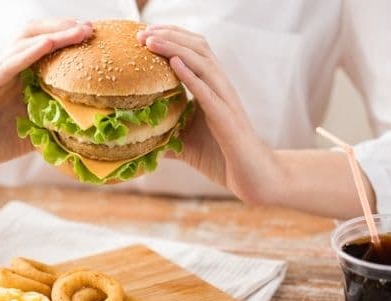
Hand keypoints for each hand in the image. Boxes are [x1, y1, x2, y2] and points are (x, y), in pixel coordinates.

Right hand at [0, 19, 92, 170]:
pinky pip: (6, 66)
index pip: (45, 47)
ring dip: (52, 35)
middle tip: (90, 28)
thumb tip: (90, 126)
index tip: (94, 36)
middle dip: (63, 28)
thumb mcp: (36, 131)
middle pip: (34, 35)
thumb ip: (57, 123)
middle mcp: (6, 69)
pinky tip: (47, 45)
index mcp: (19, 76)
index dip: (68, 38)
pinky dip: (28, 54)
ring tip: (76, 31)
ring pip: (22, 44)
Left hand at [137, 25, 283, 203]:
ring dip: (175, 48)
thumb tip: (137, 142)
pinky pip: (207, 92)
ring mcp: (225, 101)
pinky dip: (190, 75)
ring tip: (151, 41)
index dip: (171, 38)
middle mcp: (220, 88)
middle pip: (197, 49)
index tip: (144, 33)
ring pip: (202, 63)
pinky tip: (173, 63)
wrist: (253, 179)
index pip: (194, 52)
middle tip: (141, 32)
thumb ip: (164, 137)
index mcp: (212, 89)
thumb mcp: (185, 144)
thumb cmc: (222, 159)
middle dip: (169, 36)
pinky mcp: (227, 119)